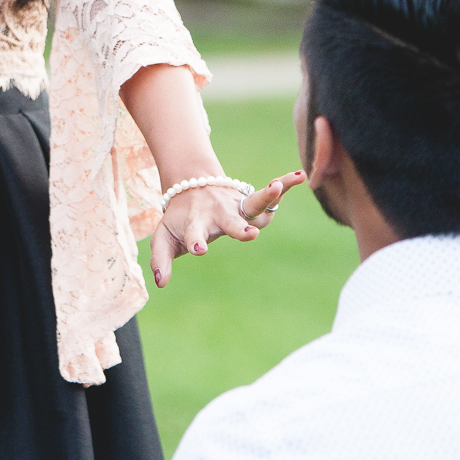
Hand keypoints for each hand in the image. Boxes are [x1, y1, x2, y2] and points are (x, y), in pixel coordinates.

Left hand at [150, 170, 305, 286]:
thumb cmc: (178, 220)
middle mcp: (217, 214)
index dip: (195, 242)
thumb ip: (161, 260)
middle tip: (250, 235)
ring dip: (266, 195)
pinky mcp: (247, 201)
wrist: (189, 189)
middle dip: (238, 228)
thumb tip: (160, 284)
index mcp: (195, 224)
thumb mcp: (164, 238)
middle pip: (229, 221)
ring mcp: (234, 206)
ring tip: (277, 186)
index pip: (194, 234)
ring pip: (252, 202)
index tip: (199, 250)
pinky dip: (285, 184)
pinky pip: (268, 194)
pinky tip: (300, 175)